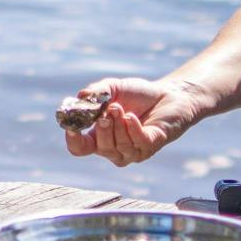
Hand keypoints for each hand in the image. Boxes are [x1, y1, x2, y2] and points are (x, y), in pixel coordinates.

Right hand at [63, 77, 202, 167]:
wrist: (168, 94)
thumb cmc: (138, 94)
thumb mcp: (113, 88)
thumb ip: (96, 92)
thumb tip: (81, 97)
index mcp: (99, 136)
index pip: (79, 148)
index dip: (73, 140)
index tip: (72, 127)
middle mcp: (114, 148)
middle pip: (100, 148)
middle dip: (103, 129)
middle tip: (108, 110)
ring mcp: (133, 151)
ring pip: (119, 147)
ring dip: (118, 126)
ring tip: (121, 107)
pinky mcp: (150, 147)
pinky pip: (137, 144)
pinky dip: (132, 129)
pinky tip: (132, 117)